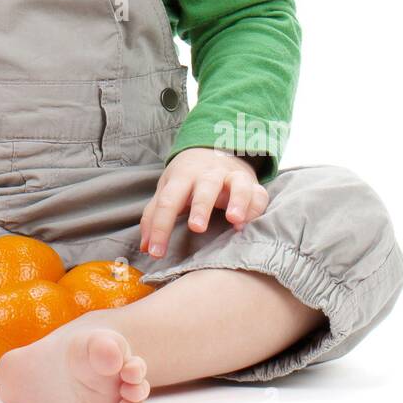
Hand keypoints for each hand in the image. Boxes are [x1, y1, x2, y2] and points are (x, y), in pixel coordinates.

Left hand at [139, 147, 269, 258]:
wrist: (212, 150)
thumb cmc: (186, 179)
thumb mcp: (167, 190)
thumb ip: (154, 216)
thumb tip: (144, 247)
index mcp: (182, 177)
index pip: (168, 201)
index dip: (160, 227)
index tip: (155, 252)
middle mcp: (207, 175)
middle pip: (204, 187)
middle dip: (201, 207)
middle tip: (197, 228)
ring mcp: (232, 177)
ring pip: (237, 184)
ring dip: (237, 201)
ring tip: (234, 220)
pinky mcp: (252, 184)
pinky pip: (258, 193)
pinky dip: (255, 208)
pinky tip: (248, 224)